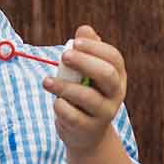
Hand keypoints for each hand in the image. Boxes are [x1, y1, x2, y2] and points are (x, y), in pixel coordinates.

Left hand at [45, 25, 126, 153]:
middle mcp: (116, 94)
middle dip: (84, 63)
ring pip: (89, 97)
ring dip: (64, 87)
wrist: (87, 134)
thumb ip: (86, 50)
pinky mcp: (89, 129)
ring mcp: (105, 113)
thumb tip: (84, 29)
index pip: (113, 57)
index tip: (74, 43)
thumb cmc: (84, 93)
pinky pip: (74, 116)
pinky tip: (55, 102)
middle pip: (106, 75)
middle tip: (63, 56)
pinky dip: (61, 107)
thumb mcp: (86, 72)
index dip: (94, 48)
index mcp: (117, 75)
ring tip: (46, 82)